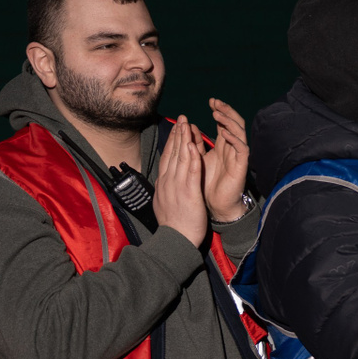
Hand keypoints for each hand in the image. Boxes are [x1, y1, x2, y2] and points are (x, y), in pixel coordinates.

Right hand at [153, 116, 208, 246]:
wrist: (175, 240)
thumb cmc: (173, 225)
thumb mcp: (164, 202)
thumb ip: (165, 189)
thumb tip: (163, 181)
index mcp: (164, 184)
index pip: (168, 158)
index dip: (172, 141)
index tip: (176, 128)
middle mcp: (168, 182)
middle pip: (172, 153)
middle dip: (177, 134)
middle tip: (182, 118)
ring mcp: (177, 186)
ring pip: (181, 158)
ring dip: (184, 139)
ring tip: (187, 124)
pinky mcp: (188, 193)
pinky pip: (191, 172)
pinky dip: (192, 157)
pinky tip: (194, 145)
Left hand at [204, 99, 250, 223]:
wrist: (215, 206)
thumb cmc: (207, 184)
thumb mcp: (197, 159)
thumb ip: (194, 144)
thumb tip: (188, 126)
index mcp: (223, 146)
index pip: (224, 123)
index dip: (220, 111)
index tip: (211, 102)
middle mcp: (232, 149)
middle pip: (234, 123)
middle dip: (226, 111)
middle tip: (216, 102)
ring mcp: (237, 156)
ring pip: (239, 133)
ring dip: (229, 122)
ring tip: (218, 114)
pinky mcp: (241, 166)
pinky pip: (242, 149)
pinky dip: (234, 139)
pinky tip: (225, 133)